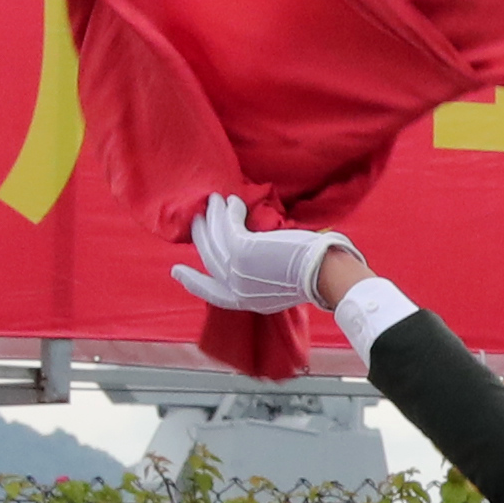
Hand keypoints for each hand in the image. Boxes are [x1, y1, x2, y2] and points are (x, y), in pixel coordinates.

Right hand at [171, 193, 348, 318]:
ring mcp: (238, 272)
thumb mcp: (280, 285)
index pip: (211, 293)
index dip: (192, 282)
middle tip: (196, 219)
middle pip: (209, 260)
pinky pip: (226, 226)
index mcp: (246, 302)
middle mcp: (238, 290)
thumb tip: (254, 257)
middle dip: (201, 236)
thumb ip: (261, 277)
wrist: (327, 274)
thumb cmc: (316, 275)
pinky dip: (227, 211)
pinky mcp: (243, 252)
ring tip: (214, 200)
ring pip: (214, 240)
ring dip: (212, 216)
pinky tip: (232, 201)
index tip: (176, 271)